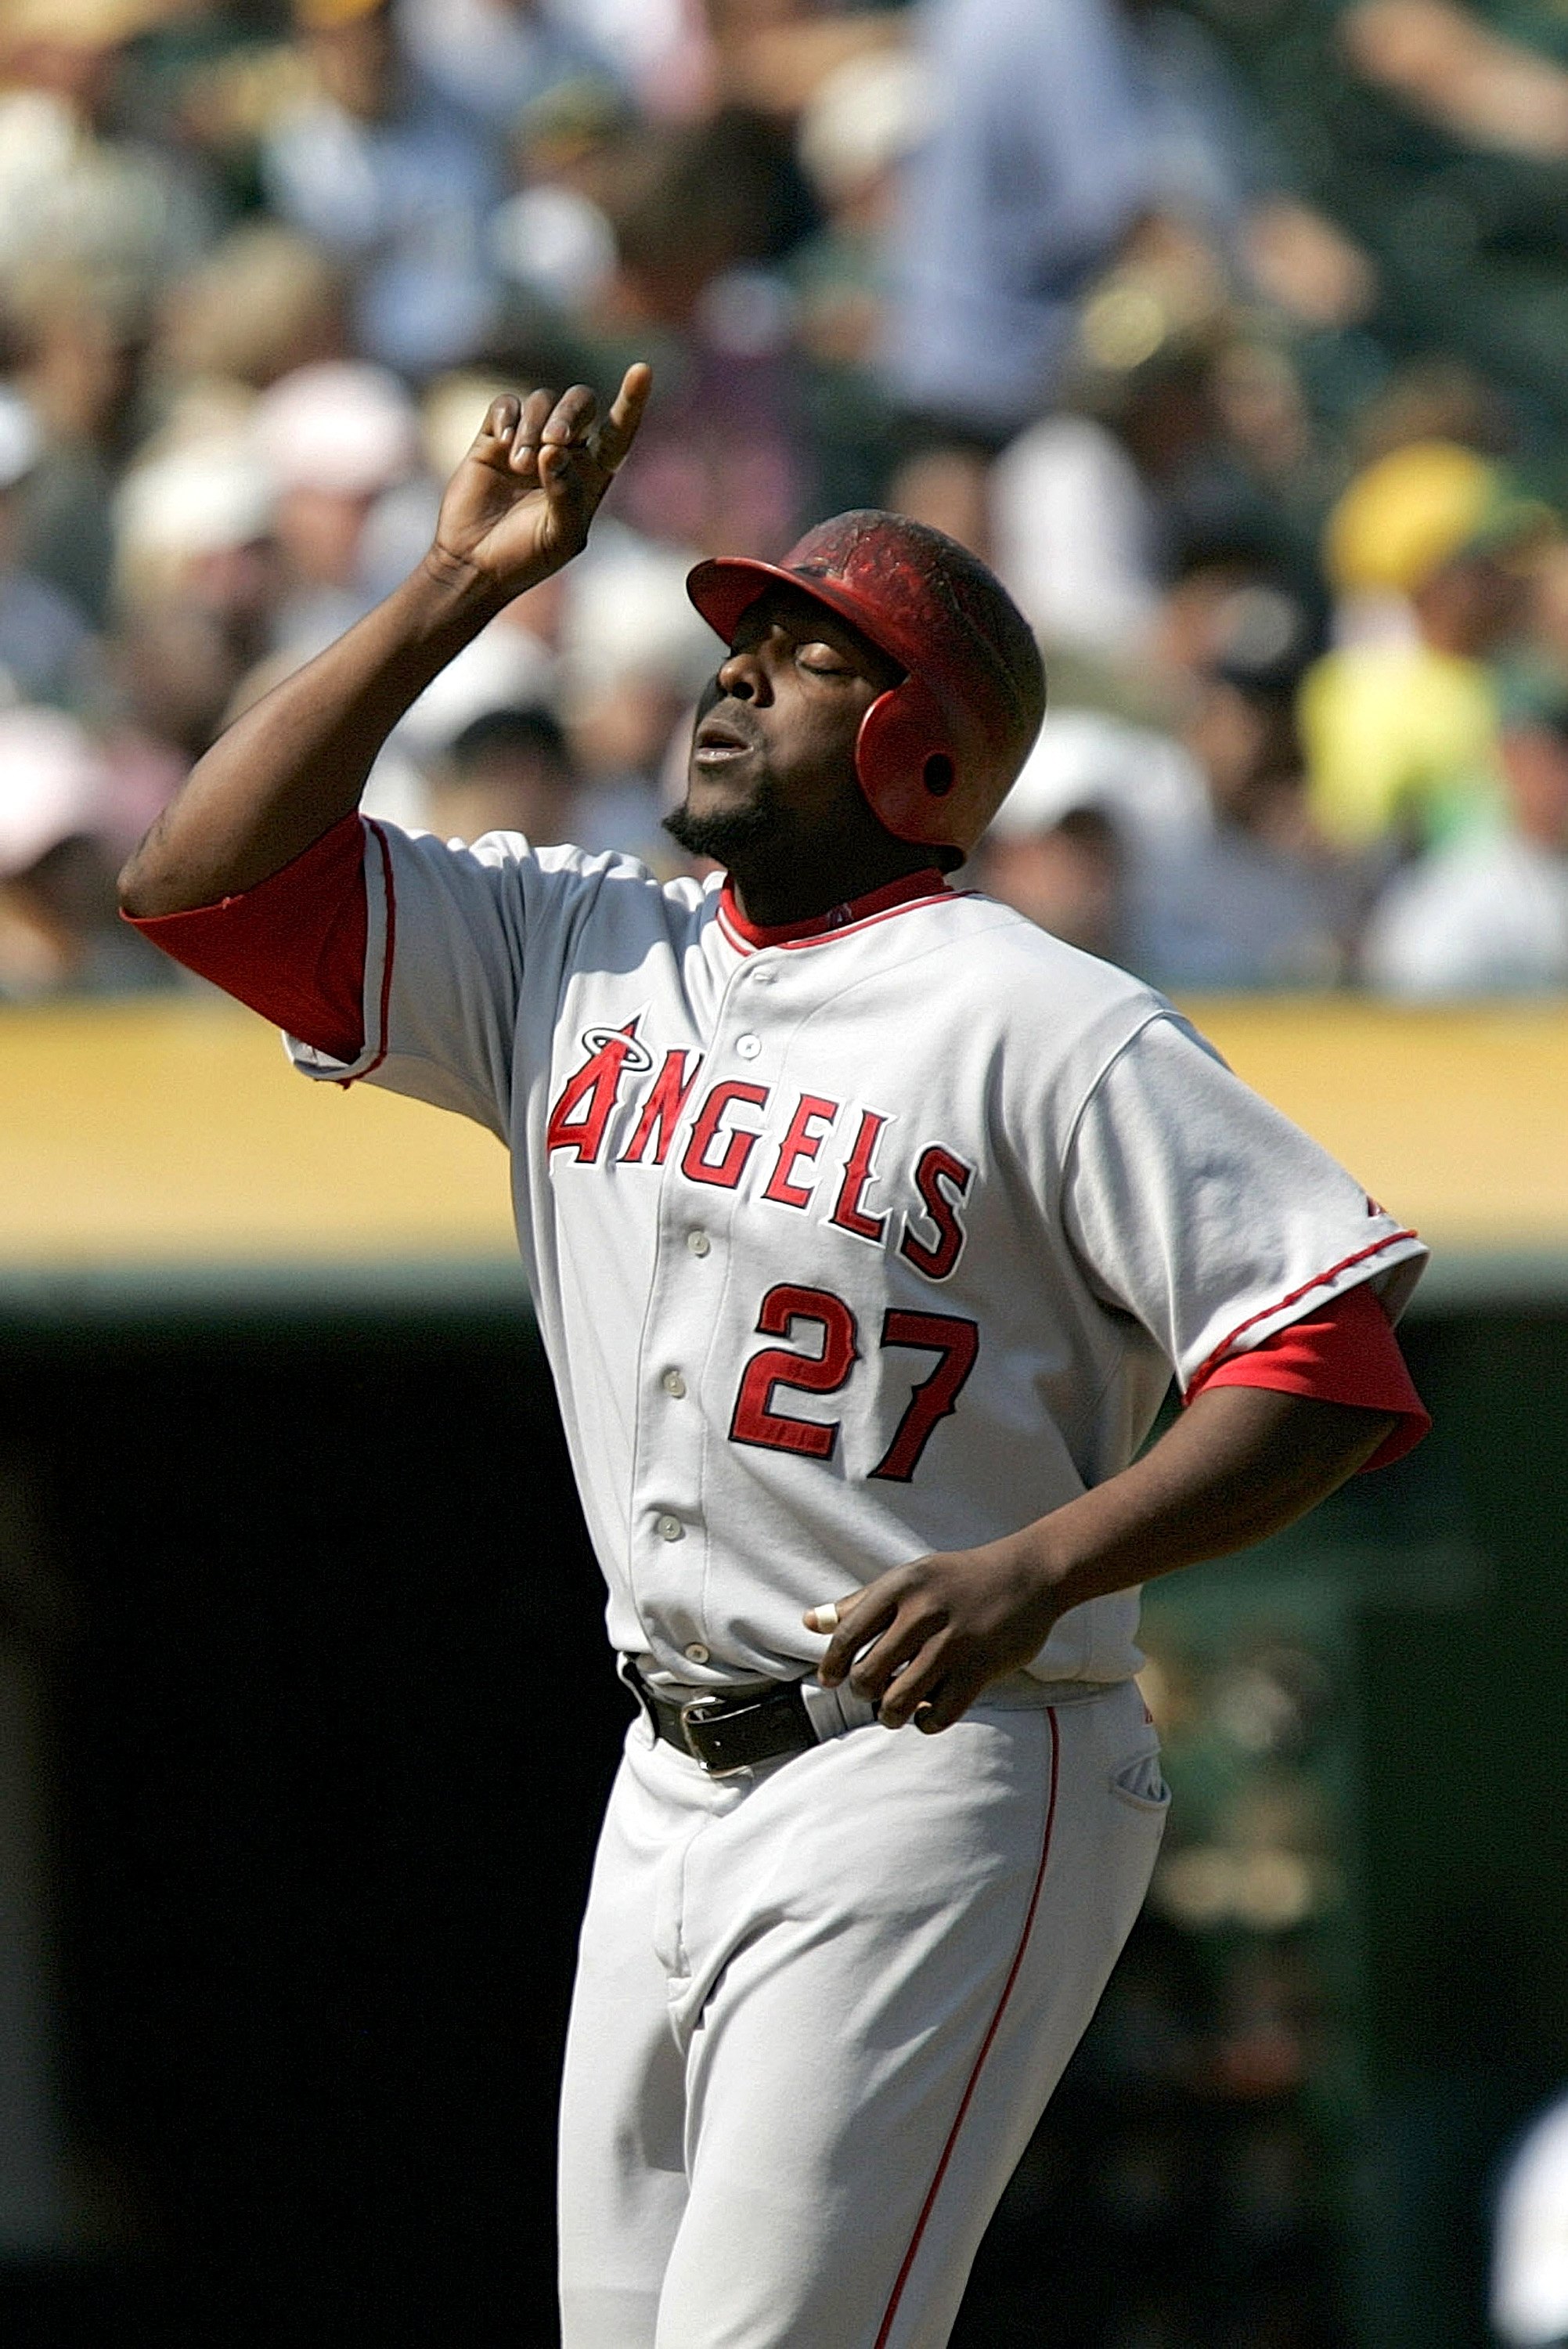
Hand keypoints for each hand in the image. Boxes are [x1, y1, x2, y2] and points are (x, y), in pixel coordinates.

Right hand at [428, 363, 651, 602]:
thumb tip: (554, 451)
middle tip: (554, 440)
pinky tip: (501, 444)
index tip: (642, 371)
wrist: (475, 563)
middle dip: (570, 413)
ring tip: (520, 466)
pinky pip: (506, 405)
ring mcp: (529, 441)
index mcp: (591, 475)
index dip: (632, 401)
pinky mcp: (494, 438)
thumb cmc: (525, 557)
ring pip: (541, 401)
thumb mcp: (560, 537)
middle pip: (580, 403)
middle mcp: (564, 452)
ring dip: (533, 428)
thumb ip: (567, 496)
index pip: (618, 431)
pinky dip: (507, 418)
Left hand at [803, 1534, 1061, 1734]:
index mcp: (901, 1586)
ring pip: (899, 1701)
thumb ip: (859, 1603)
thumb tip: (808, 1623)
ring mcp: (954, 1643)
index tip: (830, 1680)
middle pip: (868, 1676)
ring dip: (891, 1714)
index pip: (848, 1634)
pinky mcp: (981, 1669)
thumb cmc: (957, 1579)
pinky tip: (929, 1711)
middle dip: (864, 1693)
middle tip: (873, 1691)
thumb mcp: (908, 1579)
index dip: (832, 1665)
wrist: (1028, 1575)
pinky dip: (927, 1722)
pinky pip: (940, 1714)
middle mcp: (924, 1612)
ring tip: (894, 1709)